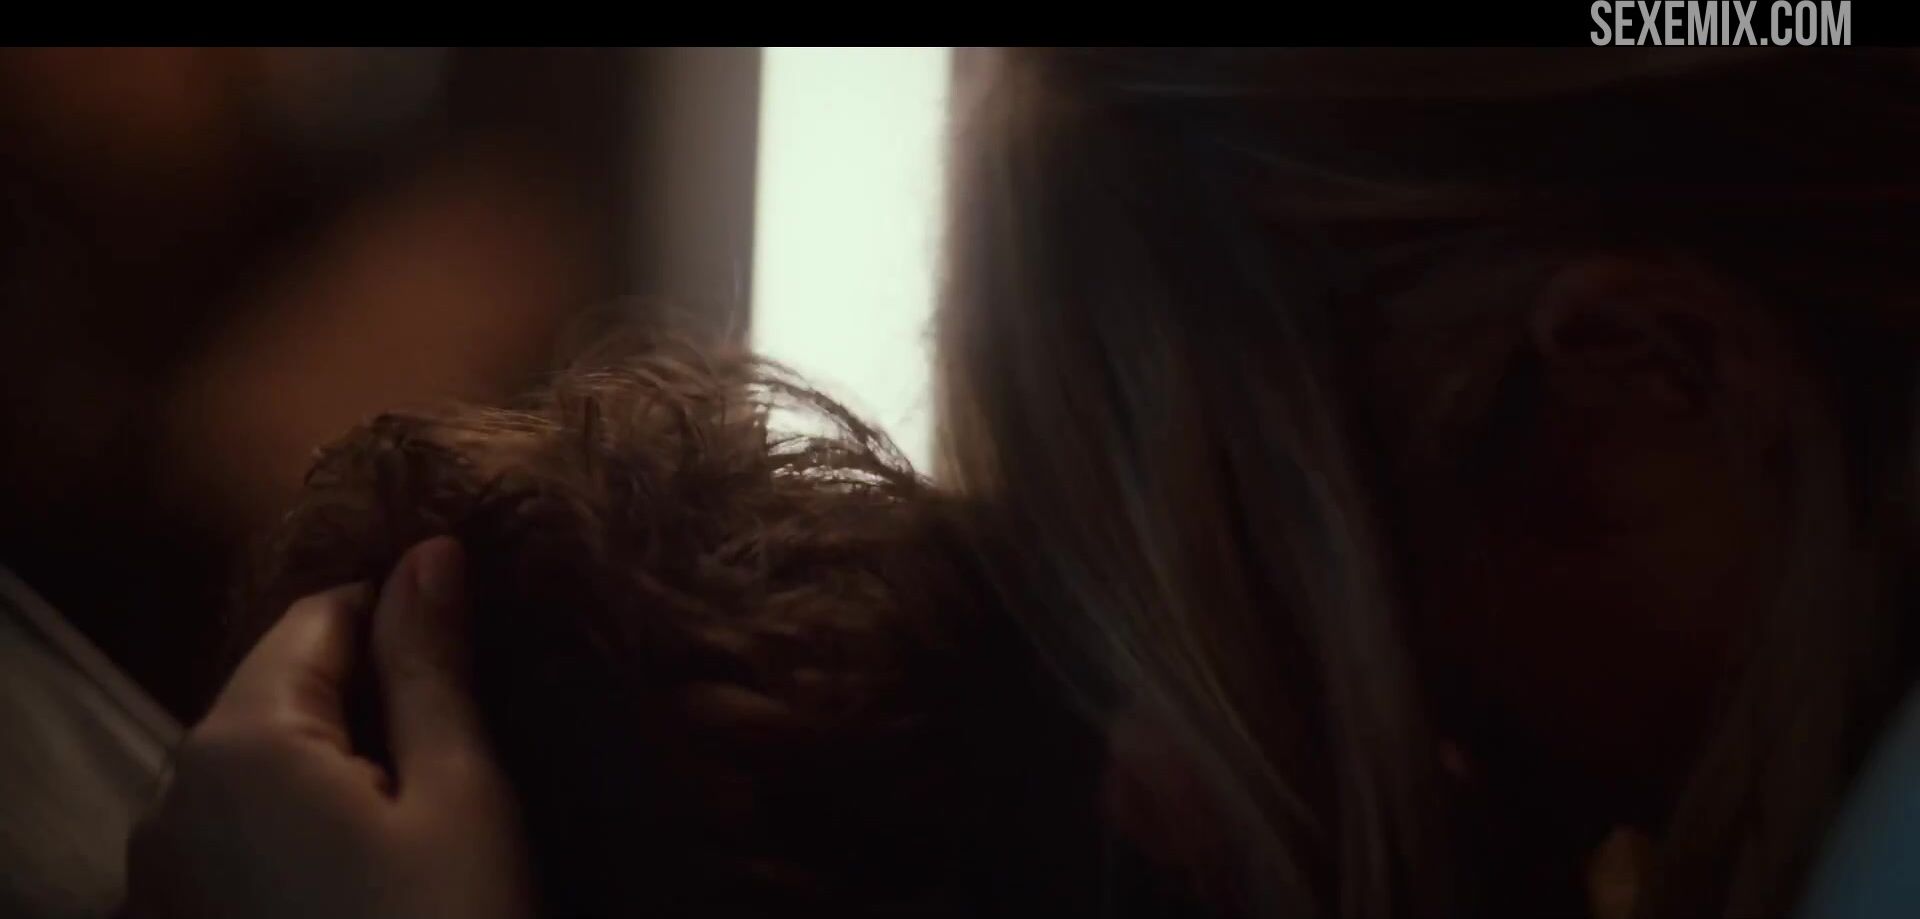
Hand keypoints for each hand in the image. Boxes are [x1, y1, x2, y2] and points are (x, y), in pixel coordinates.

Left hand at [126, 537, 534, 918]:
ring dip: (328, 768)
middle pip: (278, 695)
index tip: (476, 661)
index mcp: (236, 742)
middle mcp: (167, 798)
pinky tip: (361, 873)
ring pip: (256, 771)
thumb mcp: (461, 798)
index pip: (320, 617)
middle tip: (459, 752)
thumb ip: (431, 670)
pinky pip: (236, 839)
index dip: (405, 620)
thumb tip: (430, 551)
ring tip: (415, 816)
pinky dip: (292, 832)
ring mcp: (157, 875)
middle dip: (364, 699)